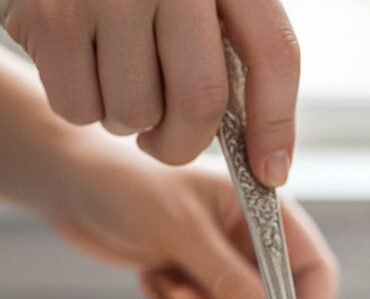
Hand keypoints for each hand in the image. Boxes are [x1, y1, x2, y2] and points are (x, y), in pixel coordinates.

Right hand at [2, 0, 298, 185]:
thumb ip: (230, 45)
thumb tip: (264, 154)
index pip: (273, 53)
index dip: (276, 124)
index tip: (269, 171)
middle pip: (201, 102)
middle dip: (185, 143)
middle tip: (169, 139)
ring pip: (136, 115)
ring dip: (128, 121)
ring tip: (117, 76)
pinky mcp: (51, 15)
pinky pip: (79, 109)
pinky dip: (83, 107)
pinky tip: (81, 64)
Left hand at [51, 143, 337, 298]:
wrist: (72, 185)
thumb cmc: (126, 184)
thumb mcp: (179, 228)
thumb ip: (225, 277)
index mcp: (265, 213)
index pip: (315, 270)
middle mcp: (252, 245)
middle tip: (189, 294)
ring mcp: (225, 269)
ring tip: (163, 276)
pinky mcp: (198, 289)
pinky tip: (153, 277)